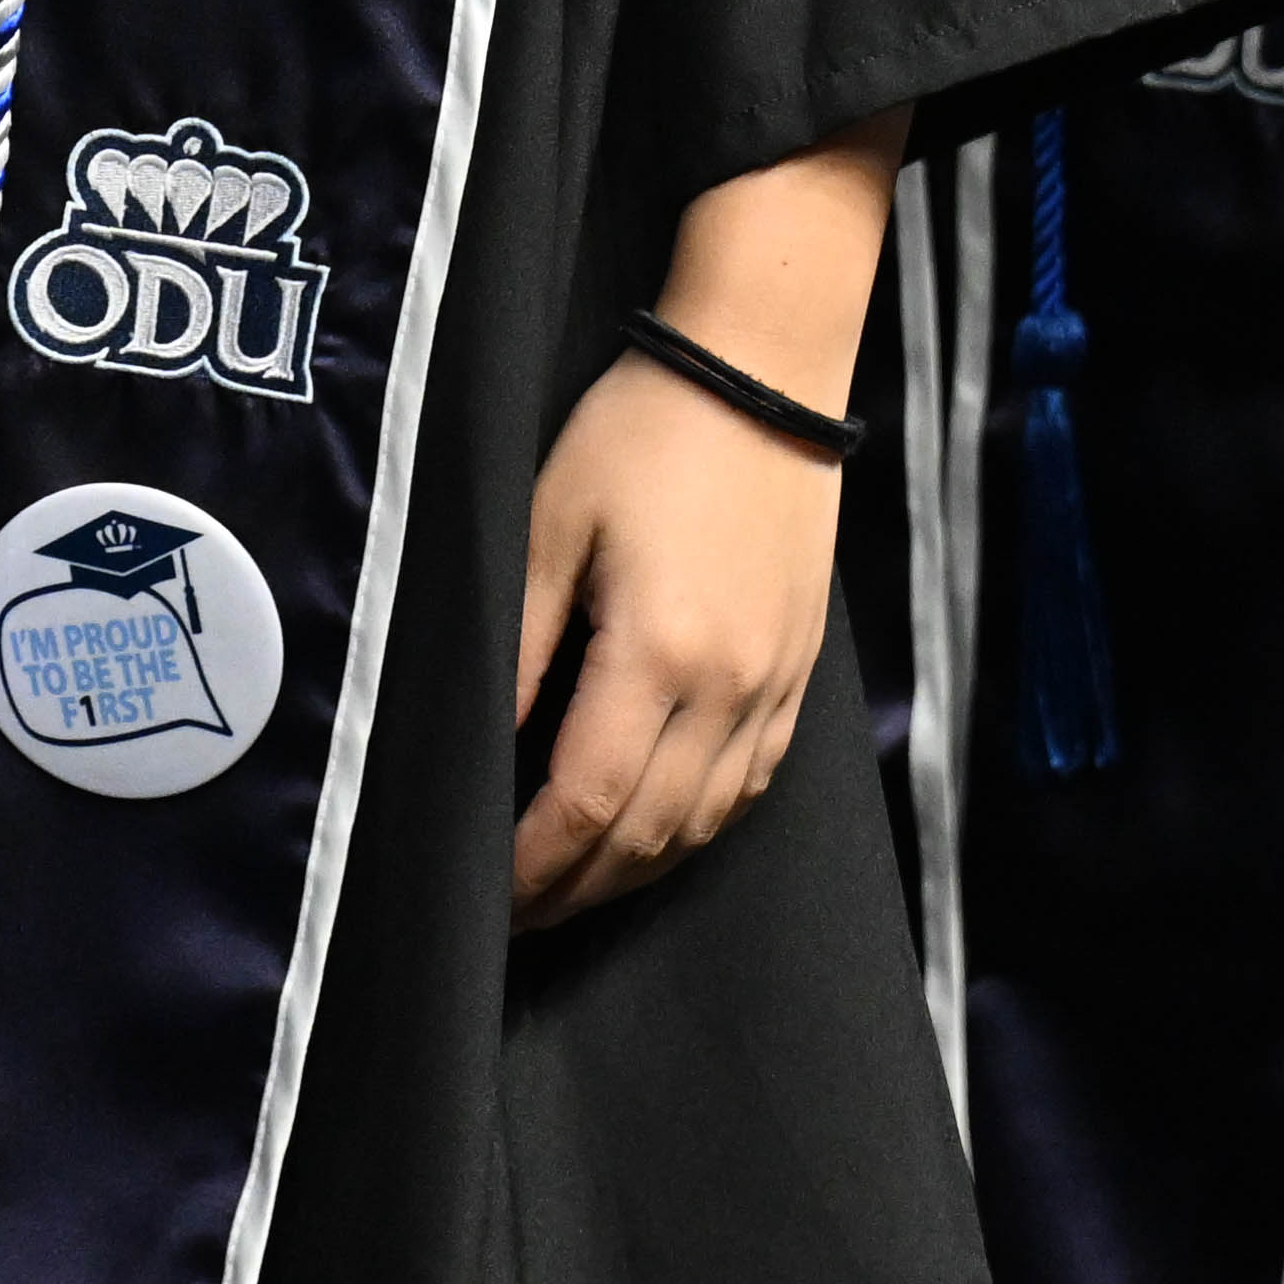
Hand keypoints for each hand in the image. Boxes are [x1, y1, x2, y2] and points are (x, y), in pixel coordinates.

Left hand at [510, 352, 847, 918]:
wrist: (764, 372)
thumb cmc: (645, 431)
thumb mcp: (550, 522)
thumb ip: (515, 642)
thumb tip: (482, 742)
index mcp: (660, 652)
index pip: (588, 804)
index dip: (534, 864)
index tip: (487, 893)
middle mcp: (730, 687)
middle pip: (649, 835)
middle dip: (576, 887)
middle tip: (517, 911)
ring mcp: (776, 685)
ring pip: (705, 823)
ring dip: (636, 870)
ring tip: (575, 885)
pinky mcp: (800, 672)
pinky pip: (751, 784)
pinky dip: (698, 826)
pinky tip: (658, 832)